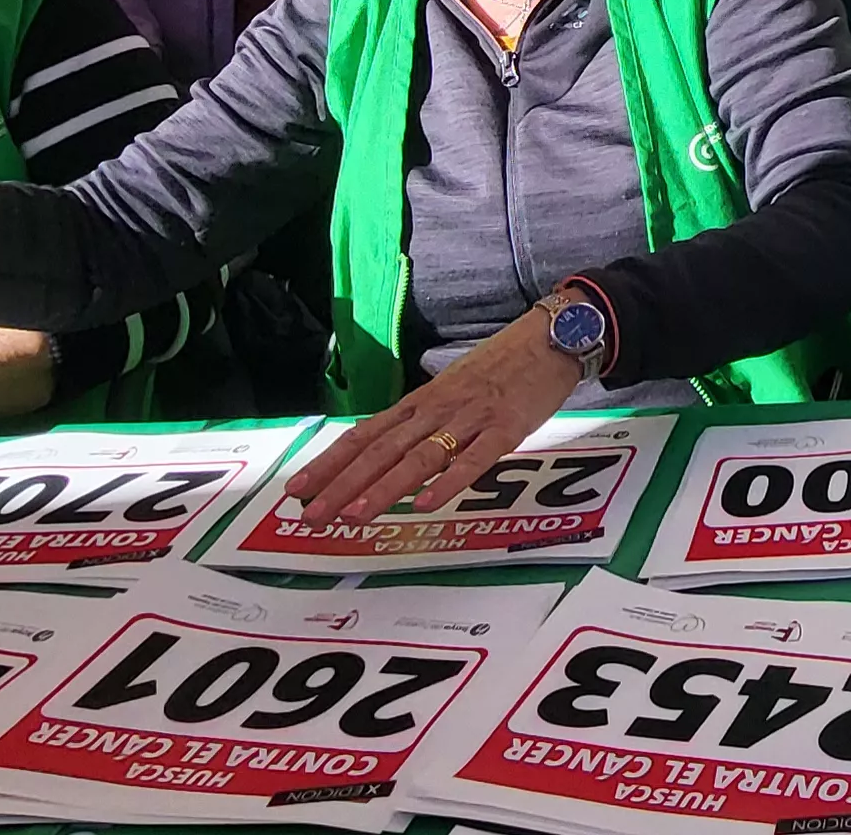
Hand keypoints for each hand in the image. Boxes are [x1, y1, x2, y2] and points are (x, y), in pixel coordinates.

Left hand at [273, 309, 586, 524]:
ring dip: (384, 488)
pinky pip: (475, 459)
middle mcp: (436, 409)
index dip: (329, 463)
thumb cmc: (501, 367)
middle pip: (381, 450)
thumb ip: (421, 422)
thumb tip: (384, 455)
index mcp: (420, 402)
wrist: (552, 335)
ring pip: (419, 457)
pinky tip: (427, 504)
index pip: (364, 435)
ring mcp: (471, 419)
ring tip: (355, 515)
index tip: (297, 490)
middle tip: (311, 515)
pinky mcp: (507, 429)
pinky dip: (449, 481)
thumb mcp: (451, 390)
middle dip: (343, 484)